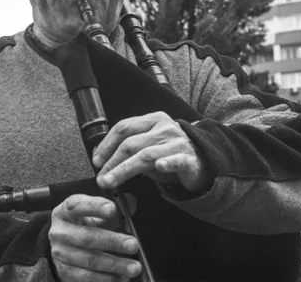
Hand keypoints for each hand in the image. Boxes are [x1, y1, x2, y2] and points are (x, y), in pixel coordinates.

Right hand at [49, 194, 140, 281]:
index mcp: (65, 212)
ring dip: (114, 264)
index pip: (77, 205)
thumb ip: (112, 208)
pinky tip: (122, 277)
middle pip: (86, 237)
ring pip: (89, 260)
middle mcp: (59, 232)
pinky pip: (87, 278)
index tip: (113, 209)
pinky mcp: (65, 272)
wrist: (65, 247)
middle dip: (112, 241)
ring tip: (134, 266)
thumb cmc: (83, 226)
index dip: (94, 206)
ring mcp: (60, 254)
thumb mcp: (94, 213)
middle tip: (133, 245)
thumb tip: (129, 203)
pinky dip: (107, 278)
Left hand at [93, 111, 210, 192]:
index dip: (107, 144)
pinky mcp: (190, 158)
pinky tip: (159, 167)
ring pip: (146, 155)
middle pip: (131, 143)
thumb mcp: (148, 146)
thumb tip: (103, 160)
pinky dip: (167, 163)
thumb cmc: (169, 153)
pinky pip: (176, 160)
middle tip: (101, 178)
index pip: (124, 127)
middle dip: (112, 162)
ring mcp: (178, 142)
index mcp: (152, 120)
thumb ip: (130, 148)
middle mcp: (165, 128)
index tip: (96, 161)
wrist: (203, 161)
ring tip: (111, 181)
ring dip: (125, 169)